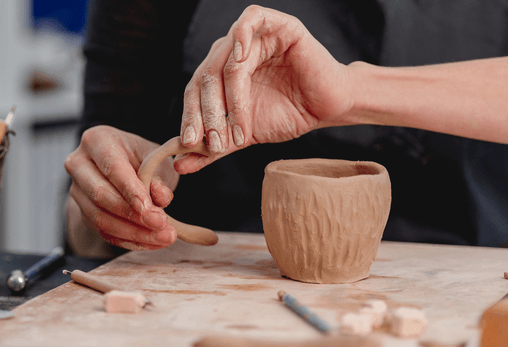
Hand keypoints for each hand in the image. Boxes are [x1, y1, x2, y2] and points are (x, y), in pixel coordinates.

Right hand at [64, 126, 178, 250]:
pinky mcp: (84, 213)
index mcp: (97, 141)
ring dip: (134, 232)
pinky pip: (104, 232)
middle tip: (162, 224)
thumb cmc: (145, 158)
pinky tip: (154, 241)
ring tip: (164, 236)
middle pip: (100, 195)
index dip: (130, 190)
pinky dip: (131, 240)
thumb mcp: (158, 160)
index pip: (112, 167)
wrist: (133, 166)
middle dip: (132, 215)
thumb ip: (160, 177)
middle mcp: (79, 164)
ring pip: (100, 218)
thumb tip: (161, 198)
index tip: (150, 208)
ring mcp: (78, 191)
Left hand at [176, 5, 354, 173]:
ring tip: (240, 132)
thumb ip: (213, 148)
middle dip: (209, 114)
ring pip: (227, 62)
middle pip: (206, 77)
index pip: (195, 90)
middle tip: (217, 144)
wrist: (327, 108)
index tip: (189, 143)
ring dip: (230, 101)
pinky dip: (242, 36)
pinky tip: (242, 58)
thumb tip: (180, 164)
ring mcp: (253, 37)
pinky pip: (251, 20)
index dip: (189, 116)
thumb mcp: (244, 135)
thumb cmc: (288, 116)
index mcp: (221, 73)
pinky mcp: (278, 24)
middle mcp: (232, 52)